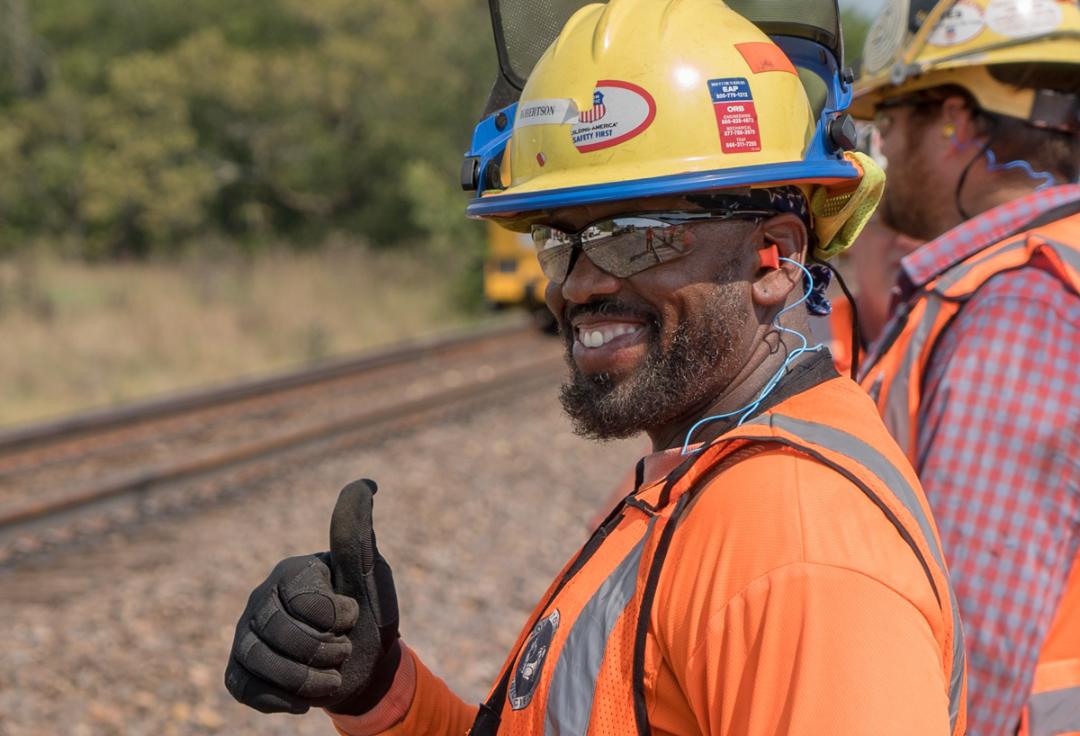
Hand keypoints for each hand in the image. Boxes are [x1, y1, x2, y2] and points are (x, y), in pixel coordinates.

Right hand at [224, 479, 400, 714]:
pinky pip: (244, 688)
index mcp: (290, 572)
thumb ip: (358, 533)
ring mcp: (245, 635)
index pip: (305, 600)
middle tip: (343, 651)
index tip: (352, 616)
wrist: (365, 667)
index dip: (338, 618)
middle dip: (323, 651)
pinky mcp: (239, 671)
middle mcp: (260, 599)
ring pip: (259, 662)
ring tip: (330, 676)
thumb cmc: (368, 615)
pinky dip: (280, 698)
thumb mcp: (369, 574)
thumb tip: (366, 482)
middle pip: (278, 633)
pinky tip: (304, 696)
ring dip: (306, 680)